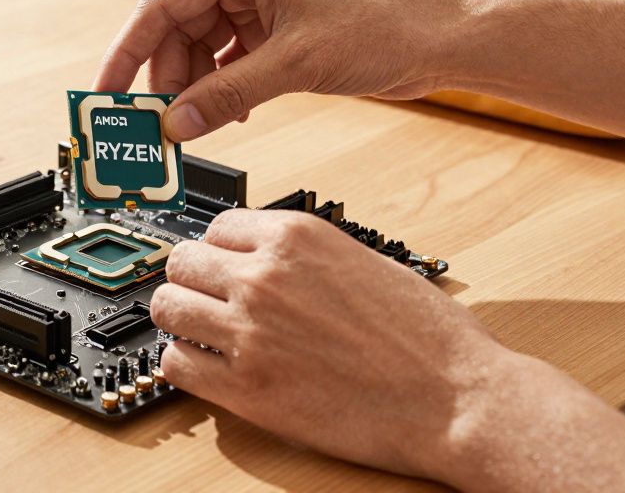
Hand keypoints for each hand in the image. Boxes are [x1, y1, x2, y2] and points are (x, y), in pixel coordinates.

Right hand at [94, 0, 465, 141]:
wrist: (439, 39)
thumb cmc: (382, 25)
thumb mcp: (293, 66)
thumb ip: (226, 96)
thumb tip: (175, 124)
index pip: (161, 7)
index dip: (127, 54)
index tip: (105, 94)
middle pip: (177, 33)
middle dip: (166, 82)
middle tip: (153, 128)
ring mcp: (260, 4)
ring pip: (201, 52)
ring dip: (196, 92)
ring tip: (195, 127)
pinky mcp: (276, 31)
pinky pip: (228, 63)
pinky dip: (223, 91)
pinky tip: (230, 114)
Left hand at [150, 208, 506, 482]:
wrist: (457, 398)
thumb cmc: (429, 336)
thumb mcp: (365, 259)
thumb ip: (305, 255)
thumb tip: (266, 256)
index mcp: (295, 236)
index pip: (214, 226)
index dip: (219, 252)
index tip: (223, 269)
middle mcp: (264, 276)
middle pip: (181, 262)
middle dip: (192, 281)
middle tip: (207, 302)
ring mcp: (249, 331)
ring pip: (167, 309)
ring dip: (181, 321)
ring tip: (206, 335)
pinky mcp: (246, 388)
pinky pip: (176, 364)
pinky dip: (187, 366)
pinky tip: (213, 370)